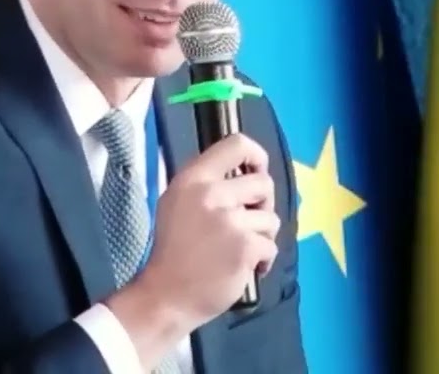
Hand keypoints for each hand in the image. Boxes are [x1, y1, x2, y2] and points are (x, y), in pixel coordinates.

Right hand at [104, 133, 277, 365]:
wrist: (166, 295)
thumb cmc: (173, 250)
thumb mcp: (177, 203)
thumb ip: (206, 184)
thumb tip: (244, 172)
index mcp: (193, 178)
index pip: (236, 144)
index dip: (256, 155)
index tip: (257, 170)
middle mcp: (211, 193)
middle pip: (263, 182)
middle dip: (263, 204)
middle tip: (248, 222)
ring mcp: (230, 220)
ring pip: (271, 218)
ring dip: (262, 236)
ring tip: (242, 250)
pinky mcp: (245, 246)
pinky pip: (271, 246)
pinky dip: (263, 260)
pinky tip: (246, 268)